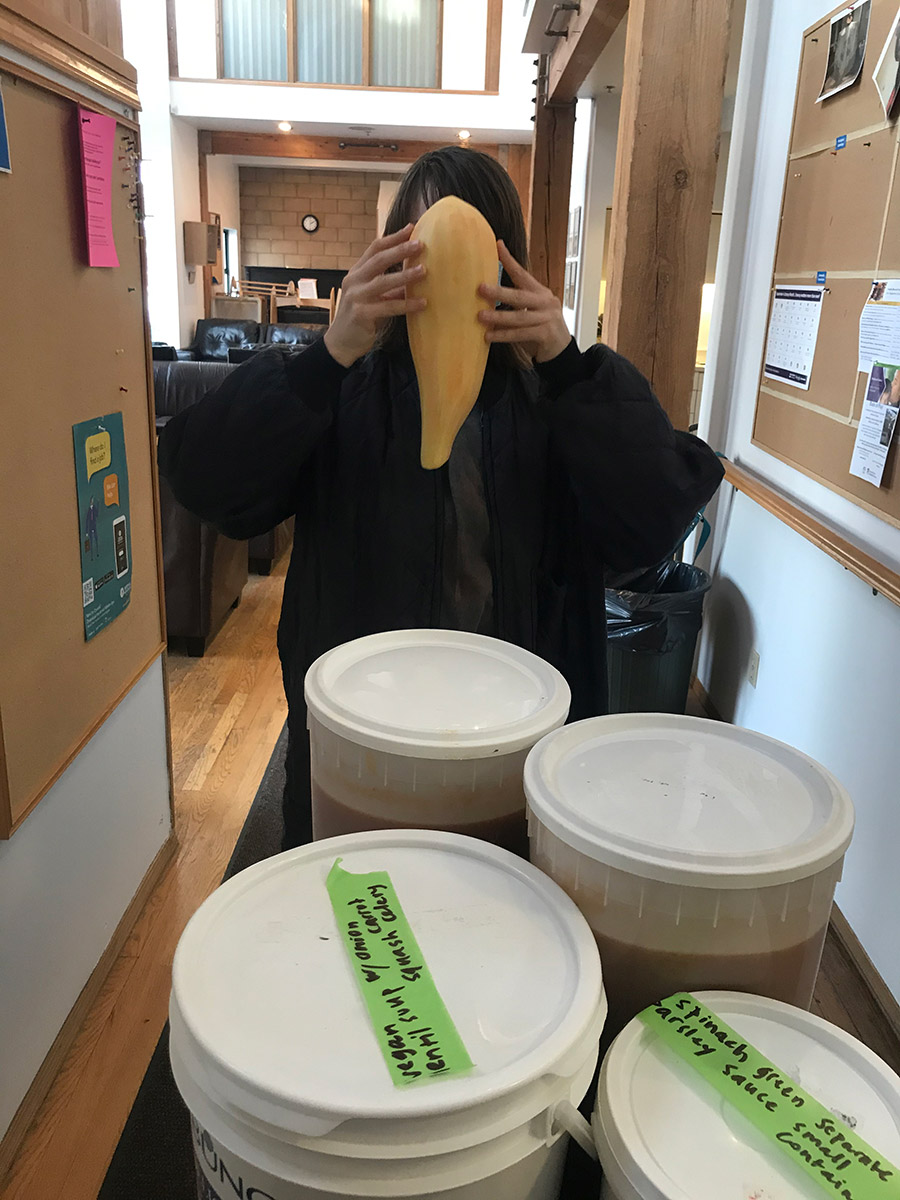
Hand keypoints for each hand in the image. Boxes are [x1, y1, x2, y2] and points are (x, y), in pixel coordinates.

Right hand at [324, 225, 425, 366]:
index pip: (374, 248)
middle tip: (420, 244)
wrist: (340, 343)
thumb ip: (389, 287)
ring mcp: (356, 297)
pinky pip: (388, 307)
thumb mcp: (373, 298)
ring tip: (424, 271)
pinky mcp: (362, 314)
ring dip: (405, 276)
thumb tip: (413, 275)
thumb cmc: (359, 318)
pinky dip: (406, 304)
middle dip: (400, 250)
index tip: (411, 228)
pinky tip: (422, 303)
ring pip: (383, 282)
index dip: (393, 238)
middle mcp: (355, 281)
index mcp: (357, 273)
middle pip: (379, 260)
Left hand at [476, 241, 570, 362]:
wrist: (560, 350)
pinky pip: (521, 334)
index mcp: (540, 293)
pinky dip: (503, 336)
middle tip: (481, 288)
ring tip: (480, 316)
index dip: (510, 260)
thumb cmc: (540, 329)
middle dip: (499, 292)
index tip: (497, 245)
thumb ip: (517, 303)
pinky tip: (489, 336)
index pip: (523, 274)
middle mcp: (546, 302)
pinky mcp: (546, 334)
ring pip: (519, 317)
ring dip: (498, 317)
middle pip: (520, 295)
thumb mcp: (531, 311)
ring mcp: (548, 318)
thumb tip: (487, 296)